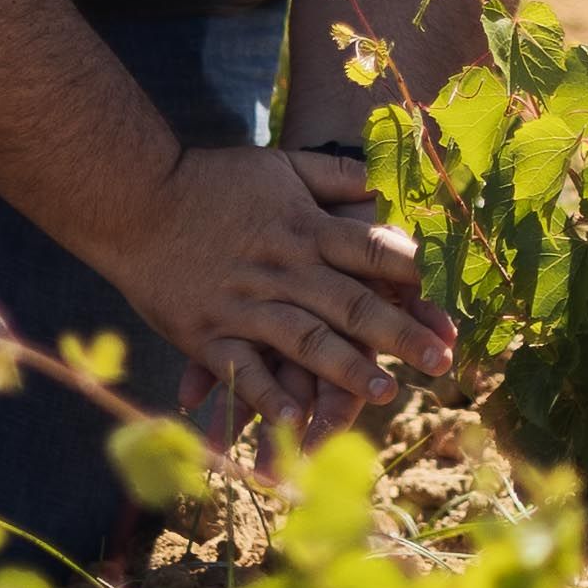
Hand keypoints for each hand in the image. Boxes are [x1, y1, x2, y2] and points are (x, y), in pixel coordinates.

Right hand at [120, 145, 459, 437]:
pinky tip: (297, 421)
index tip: (454, 299)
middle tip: (443, 362)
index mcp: (306, 229)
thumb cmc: (211, 180)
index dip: (417, 276)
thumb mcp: (279, 166)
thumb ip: (333, 175)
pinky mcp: (209, 334)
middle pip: (352, 304)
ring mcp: (245, 305)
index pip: (373, 252)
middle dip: (401, 335)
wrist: (133, 198)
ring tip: (387, 393)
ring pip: (308, 342)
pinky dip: (269, 397)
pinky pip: (245, 371)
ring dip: (349, 370)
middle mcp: (283, 269)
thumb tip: (382, 184)